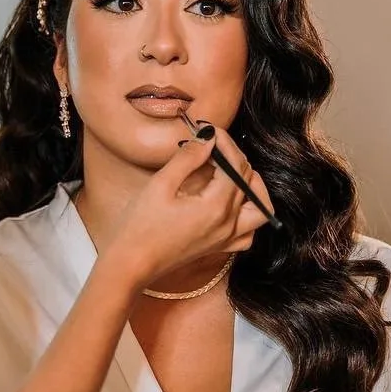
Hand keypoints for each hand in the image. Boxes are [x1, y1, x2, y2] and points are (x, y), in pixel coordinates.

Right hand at [104, 126, 271, 288]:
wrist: (131, 263)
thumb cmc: (140, 226)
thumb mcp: (161, 184)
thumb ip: (188, 158)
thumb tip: (208, 136)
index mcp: (216, 207)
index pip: (234, 164)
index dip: (223, 141)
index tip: (207, 128)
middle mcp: (228, 224)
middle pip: (248, 180)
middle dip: (233, 155)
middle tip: (212, 143)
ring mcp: (226, 238)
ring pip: (259, 209)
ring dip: (252, 186)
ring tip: (233, 171)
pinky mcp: (219, 247)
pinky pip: (248, 232)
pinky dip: (248, 215)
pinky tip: (233, 205)